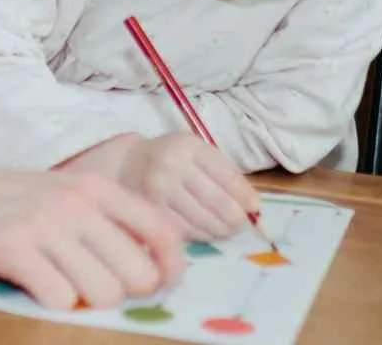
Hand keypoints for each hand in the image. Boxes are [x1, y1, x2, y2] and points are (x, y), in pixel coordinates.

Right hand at [0, 161, 184, 310]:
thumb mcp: (57, 194)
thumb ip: (103, 220)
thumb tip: (155, 267)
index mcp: (93, 185)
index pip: (163, 232)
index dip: (169, 268)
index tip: (152, 283)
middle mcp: (75, 200)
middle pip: (138, 275)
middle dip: (119, 292)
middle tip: (87, 285)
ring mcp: (43, 222)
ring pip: (103, 293)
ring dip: (83, 299)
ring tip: (55, 281)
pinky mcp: (11, 247)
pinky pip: (60, 299)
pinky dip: (49, 301)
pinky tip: (29, 282)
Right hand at [60, 133, 257, 240]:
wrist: (128, 163)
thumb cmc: (172, 159)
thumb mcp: (198, 154)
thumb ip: (225, 175)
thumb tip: (254, 207)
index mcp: (189, 146)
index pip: (228, 177)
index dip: (246, 197)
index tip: (254, 208)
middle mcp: (171, 165)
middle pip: (217, 202)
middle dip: (236, 219)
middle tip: (240, 225)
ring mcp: (157, 189)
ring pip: (202, 220)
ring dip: (221, 230)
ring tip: (225, 230)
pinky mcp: (148, 210)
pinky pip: (184, 230)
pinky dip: (201, 235)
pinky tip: (205, 232)